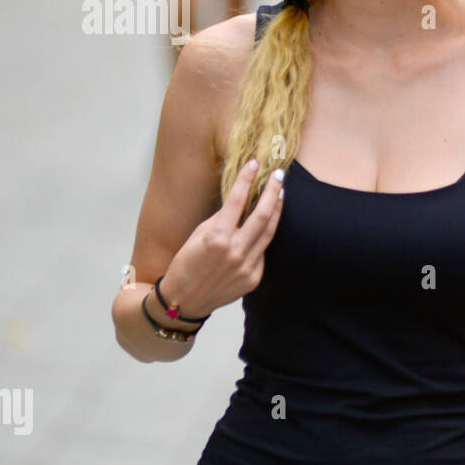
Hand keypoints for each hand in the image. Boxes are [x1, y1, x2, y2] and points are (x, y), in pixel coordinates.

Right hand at [159, 159, 285, 318]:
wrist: (184, 301)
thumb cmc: (186, 264)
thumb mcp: (197, 236)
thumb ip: (220, 220)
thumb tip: (239, 202)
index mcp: (217, 239)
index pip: (237, 201)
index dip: (247, 179)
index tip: (254, 163)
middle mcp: (235, 252)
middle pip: (263, 215)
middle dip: (273, 191)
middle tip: (278, 174)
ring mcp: (247, 267)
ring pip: (269, 232)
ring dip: (277, 210)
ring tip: (280, 193)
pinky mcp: (254, 278)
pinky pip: (263, 252)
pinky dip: (264, 235)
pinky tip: (267, 223)